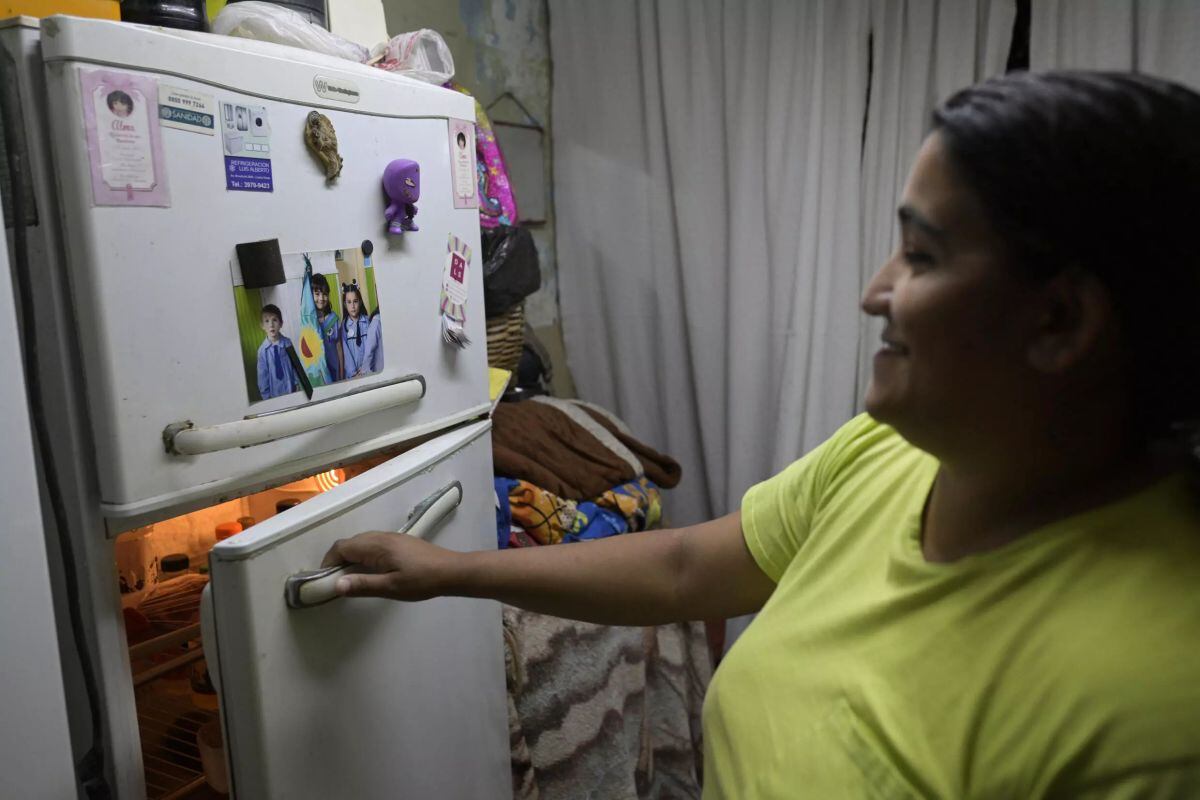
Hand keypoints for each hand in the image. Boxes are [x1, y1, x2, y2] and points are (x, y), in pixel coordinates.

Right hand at [319, 531, 460, 600]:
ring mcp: (392, 537)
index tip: (325, 579)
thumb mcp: (390, 587)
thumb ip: (362, 585)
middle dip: (338, 559)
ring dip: (352, 557)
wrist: (451, 571)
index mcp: (376, 546)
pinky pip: (373, 544)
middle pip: (350, 543)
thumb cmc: (421, 581)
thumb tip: (336, 584)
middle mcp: (381, 537)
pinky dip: (364, 555)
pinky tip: (371, 571)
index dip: (329, 561)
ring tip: (351, 578)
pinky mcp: (400, 542)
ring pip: (362, 543)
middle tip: (336, 581)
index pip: (342, 547)